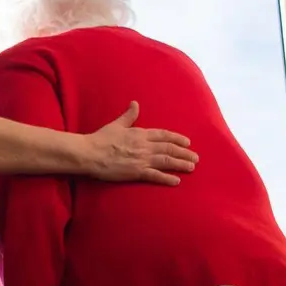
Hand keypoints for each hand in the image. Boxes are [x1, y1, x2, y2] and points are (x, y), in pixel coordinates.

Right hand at [81, 101, 197, 185]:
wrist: (89, 153)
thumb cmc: (100, 139)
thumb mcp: (116, 124)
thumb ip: (128, 115)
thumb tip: (135, 103)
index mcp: (140, 133)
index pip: (164, 135)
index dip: (177, 139)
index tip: (187, 142)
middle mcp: (144, 146)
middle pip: (169, 148)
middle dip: (184, 153)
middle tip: (195, 157)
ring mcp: (141, 159)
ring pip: (166, 161)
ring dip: (180, 164)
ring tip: (191, 167)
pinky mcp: (136, 172)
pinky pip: (155, 175)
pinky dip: (167, 178)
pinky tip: (176, 181)